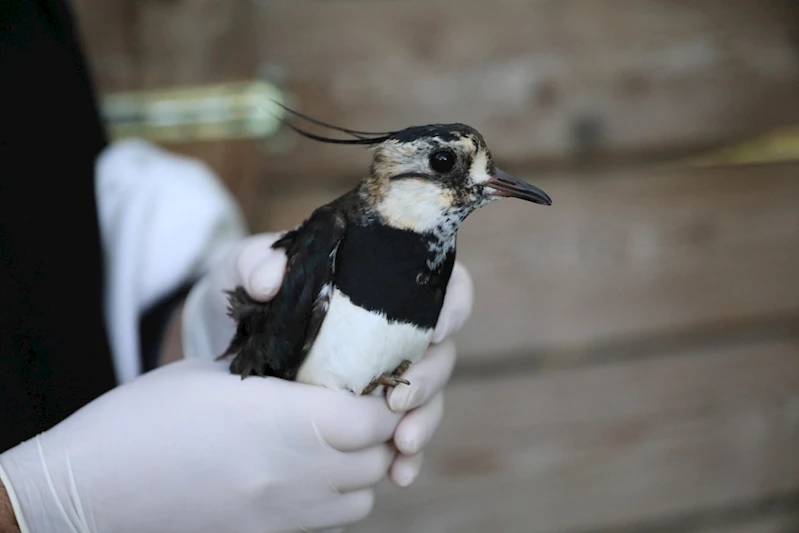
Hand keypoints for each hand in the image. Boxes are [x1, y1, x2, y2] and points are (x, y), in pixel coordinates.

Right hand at [0, 357, 409, 532]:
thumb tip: (321, 368)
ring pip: (362, 496)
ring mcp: (281, 513)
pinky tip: (311, 473)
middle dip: (379, 431)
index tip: (375, 382)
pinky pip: (329, 520)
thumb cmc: (145, 417)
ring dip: (362, 467)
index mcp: (279, 420)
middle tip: (361, 405)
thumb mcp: (214, 375)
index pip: (372, 418)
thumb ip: (279, 373)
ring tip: (339, 441)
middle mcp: (291, 473)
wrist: (92, 489)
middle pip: (375, 458)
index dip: (383, 398)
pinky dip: (337, 497)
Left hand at [181, 232, 473, 486]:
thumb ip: (256, 264)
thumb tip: (269, 281)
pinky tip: (399, 474)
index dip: (453, 304)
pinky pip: (403, 433)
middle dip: (430, 379)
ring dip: (423, 422)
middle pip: (440, 349)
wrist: (227, 341)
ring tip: (402, 445)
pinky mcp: (372, 413)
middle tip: (399, 402)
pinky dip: (407, 456)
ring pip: (429, 396)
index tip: (437, 329)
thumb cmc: (249, 294)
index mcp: (382, 282)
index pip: (442, 285)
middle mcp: (396, 328)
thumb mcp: (244, 270)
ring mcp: (388, 373)